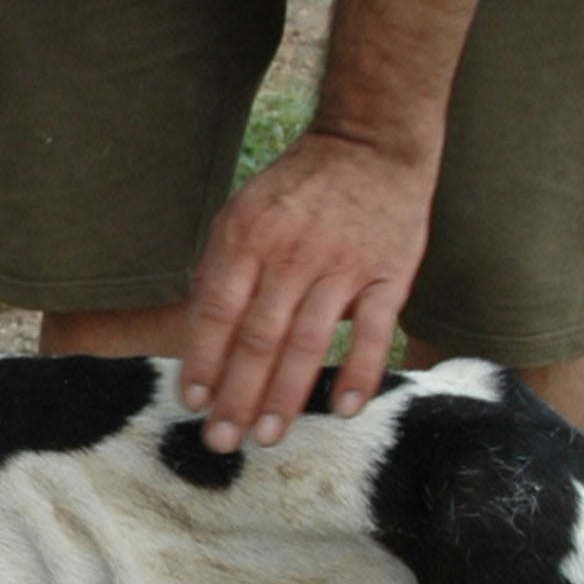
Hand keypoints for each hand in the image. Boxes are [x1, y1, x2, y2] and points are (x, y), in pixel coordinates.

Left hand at [179, 129, 435, 451]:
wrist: (371, 143)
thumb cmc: (297, 189)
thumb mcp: (244, 213)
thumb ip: (221, 269)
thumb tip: (196, 333)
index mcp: (247, 237)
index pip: (217, 312)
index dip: (203, 362)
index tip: (194, 404)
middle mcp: (292, 253)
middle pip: (257, 337)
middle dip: (237, 395)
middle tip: (222, 440)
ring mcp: (343, 264)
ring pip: (308, 342)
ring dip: (285, 396)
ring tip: (267, 436)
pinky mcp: (390, 272)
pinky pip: (375, 331)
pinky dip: (361, 373)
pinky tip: (345, 410)